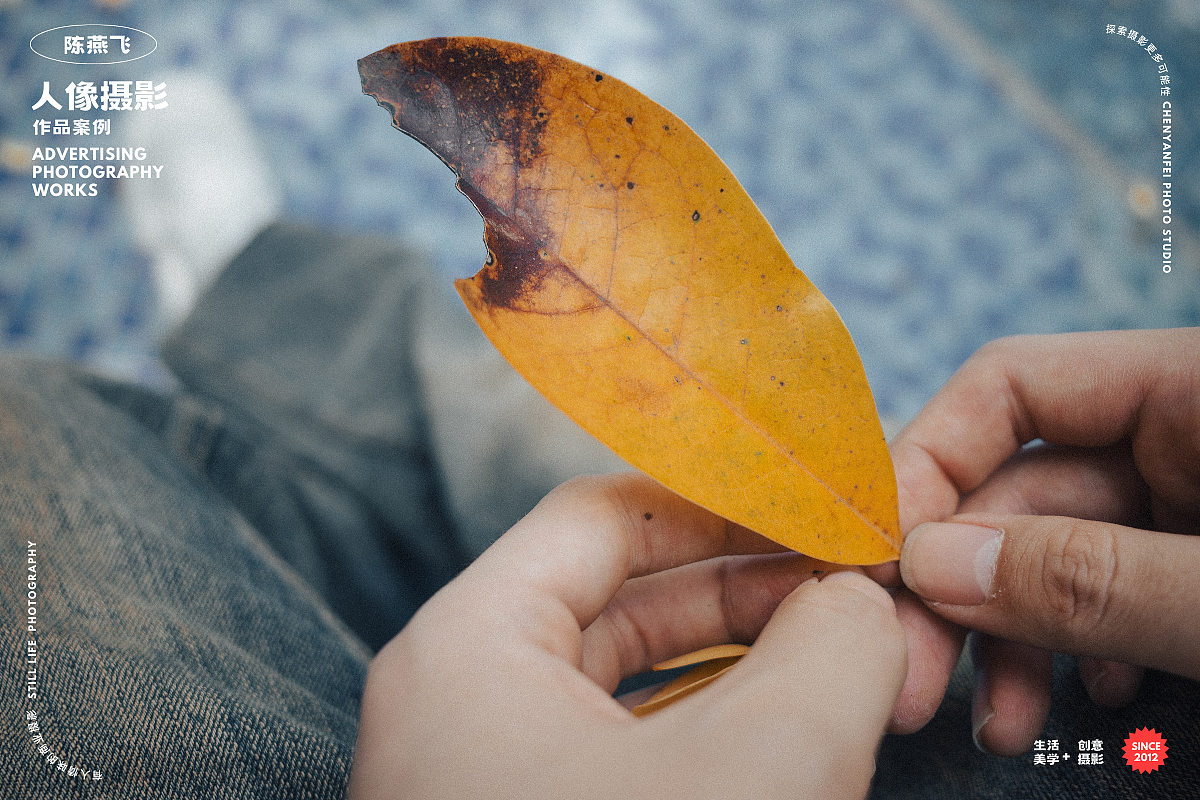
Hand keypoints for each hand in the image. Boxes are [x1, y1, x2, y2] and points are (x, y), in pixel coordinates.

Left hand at [348, 472, 906, 799]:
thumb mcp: (757, 769)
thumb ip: (831, 650)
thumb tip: (865, 600)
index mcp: (466, 651)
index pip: (602, 516)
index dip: (724, 497)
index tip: (828, 501)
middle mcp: (466, 707)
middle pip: (627, 596)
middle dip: (760, 588)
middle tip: (867, 589)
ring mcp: (501, 782)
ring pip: (644, 685)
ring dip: (757, 665)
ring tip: (864, 663)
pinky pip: (644, 760)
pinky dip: (728, 737)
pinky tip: (811, 738)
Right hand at [883, 328, 1199, 754]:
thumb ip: (1091, 578)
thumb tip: (933, 566)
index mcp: (1195, 389)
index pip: (1011, 385)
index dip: (928, 462)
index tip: (879, 560)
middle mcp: (1180, 433)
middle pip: (1020, 488)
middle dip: (960, 588)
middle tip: (910, 677)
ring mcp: (1193, 501)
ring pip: (1059, 552)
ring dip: (1014, 637)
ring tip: (1000, 723)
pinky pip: (1114, 588)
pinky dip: (1084, 645)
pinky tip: (1091, 694)